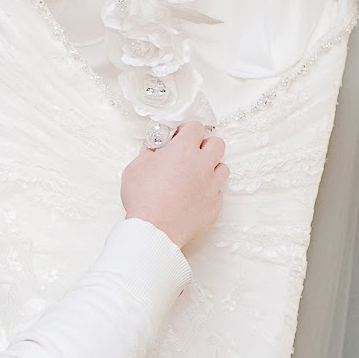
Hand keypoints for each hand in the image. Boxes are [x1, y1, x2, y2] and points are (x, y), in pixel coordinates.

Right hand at [120, 120, 227, 248]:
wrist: (154, 231)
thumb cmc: (142, 198)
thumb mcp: (135, 167)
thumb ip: (149, 153)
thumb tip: (155, 149)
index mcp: (184, 150)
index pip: (196, 127)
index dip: (187, 131)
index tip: (179, 138)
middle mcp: (203, 164)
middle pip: (217, 143)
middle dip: (205, 145)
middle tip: (191, 154)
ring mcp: (212, 186)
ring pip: (223, 167)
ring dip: (211, 168)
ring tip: (195, 176)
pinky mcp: (215, 205)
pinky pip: (218, 192)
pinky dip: (209, 190)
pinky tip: (194, 196)